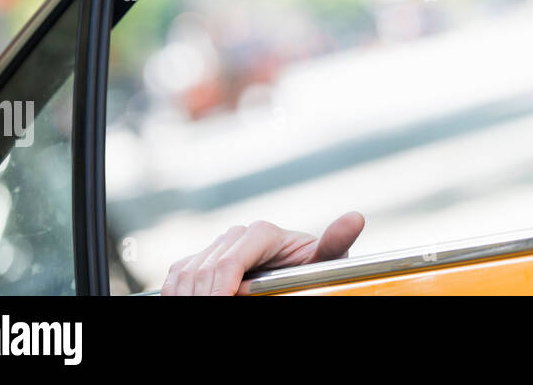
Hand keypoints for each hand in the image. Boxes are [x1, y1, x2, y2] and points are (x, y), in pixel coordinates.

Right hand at [160, 211, 364, 295]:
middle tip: (210, 314)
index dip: (222, 288)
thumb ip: (334, 243)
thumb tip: (356, 218)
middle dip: (206, 297)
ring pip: (187, 273)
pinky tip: (186, 301)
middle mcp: (236, 234)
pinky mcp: (202, 257)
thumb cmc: (312, 269)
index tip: (222, 305)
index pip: (231, 262)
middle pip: (206, 270)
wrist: (294, 270)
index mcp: (262, 232)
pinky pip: (178, 274)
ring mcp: (217, 245)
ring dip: (187, 295)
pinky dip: (177, 292)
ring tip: (198, 311)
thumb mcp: (326, 261)